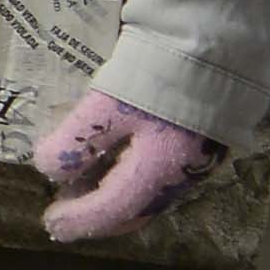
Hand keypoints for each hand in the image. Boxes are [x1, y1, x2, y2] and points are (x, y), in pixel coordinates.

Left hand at [34, 88, 217, 240]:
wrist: (218, 45)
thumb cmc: (160, 77)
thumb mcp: (108, 105)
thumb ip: (78, 140)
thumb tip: (50, 170)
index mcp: (159, 171)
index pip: (113, 209)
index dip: (81, 219)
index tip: (53, 224)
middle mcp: (182, 175)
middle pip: (136, 210)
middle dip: (100, 216)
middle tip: (65, 212)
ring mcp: (197, 161)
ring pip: (152, 195)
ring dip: (117, 199)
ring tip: (84, 189)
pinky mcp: (203, 142)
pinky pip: (163, 176)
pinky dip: (135, 181)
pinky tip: (117, 165)